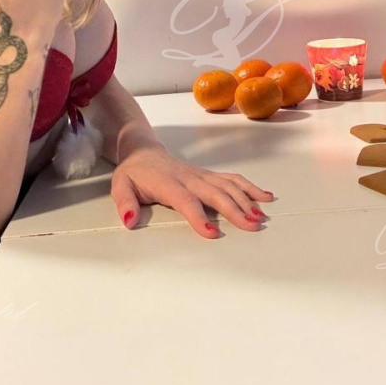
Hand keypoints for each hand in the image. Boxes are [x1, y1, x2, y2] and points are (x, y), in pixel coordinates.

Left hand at [110, 146, 274, 237]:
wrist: (143, 151)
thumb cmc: (133, 173)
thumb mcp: (120, 186)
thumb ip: (125, 203)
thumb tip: (129, 220)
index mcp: (168, 183)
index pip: (186, 200)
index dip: (198, 217)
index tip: (212, 233)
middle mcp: (189, 178)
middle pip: (215, 193)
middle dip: (234, 210)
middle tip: (251, 226)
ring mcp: (201, 175)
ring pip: (228, 186)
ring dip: (246, 200)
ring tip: (260, 217)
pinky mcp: (209, 175)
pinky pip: (232, 180)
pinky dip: (250, 187)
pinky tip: (265, 197)